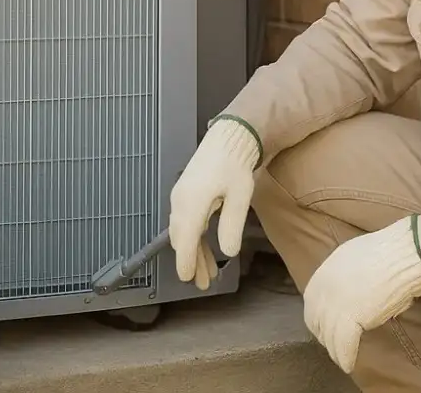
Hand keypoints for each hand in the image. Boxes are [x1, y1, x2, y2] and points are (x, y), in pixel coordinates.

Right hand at [167, 118, 261, 289]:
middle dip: (190, 261)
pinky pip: (186, 222)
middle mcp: (181, 201)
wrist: (228, 138)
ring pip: (183, 232)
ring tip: (207, 272)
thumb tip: (226, 252)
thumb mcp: (240, 197)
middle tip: (202, 282)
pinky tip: (204, 248)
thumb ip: (231, 225)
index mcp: (192, 203)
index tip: (188, 279)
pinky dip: (194, 237)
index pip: (185, 240)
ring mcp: (181, 196)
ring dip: (193, 251)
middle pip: (181, 239)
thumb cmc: (235, 166)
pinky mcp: (186, 193)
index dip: (186, 262)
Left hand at [302, 218, 420, 372]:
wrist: (404, 254)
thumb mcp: (356, 258)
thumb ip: (347, 277)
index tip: (327, 326)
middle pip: (315, 320)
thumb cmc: (390, 253)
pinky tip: (349, 364)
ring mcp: (335, 302)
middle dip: (324, 334)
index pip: (312, 302)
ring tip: (342, 359)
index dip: (319, 317)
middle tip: (334, 345)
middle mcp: (324, 286)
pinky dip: (345, 356)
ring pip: (328, 335)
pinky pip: (342, 344)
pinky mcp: (349, 318)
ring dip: (334, 350)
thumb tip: (352, 292)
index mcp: (325, 271)